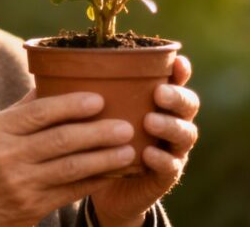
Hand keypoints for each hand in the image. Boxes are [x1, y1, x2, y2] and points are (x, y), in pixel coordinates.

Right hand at [0, 91, 135, 226]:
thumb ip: (20, 111)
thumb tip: (51, 82)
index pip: (39, 112)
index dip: (72, 105)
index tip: (99, 99)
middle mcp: (7, 155)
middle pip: (61, 139)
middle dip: (98, 132)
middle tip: (125, 126)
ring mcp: (20, 184)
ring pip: (71, 167)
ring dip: (104, 158)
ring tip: (128, 149)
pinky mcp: (31, 207)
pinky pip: (71, 191)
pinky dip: (95, 181)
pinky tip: (112, 172)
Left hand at [90, 55, 198, 226]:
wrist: (105, 188)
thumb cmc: (102, 140)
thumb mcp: (98, 114)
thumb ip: (94, 92)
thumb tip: (61, 62)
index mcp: (159, 102)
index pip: (177, 81)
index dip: (181, 70)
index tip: (177, 60)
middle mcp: (172, 121)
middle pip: (188, 104)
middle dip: (177, 96)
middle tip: (158, 93)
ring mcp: (173, 149)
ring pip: (185, 134)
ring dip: (170, 126)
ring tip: (150, 121)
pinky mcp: (166, 176)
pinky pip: (171, 166)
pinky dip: (161, 159)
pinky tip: (148, 154)